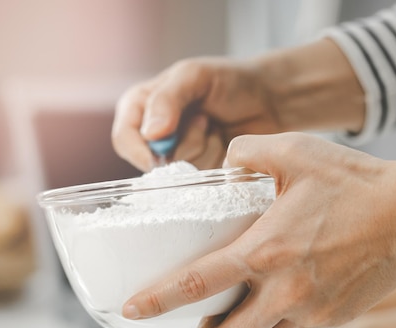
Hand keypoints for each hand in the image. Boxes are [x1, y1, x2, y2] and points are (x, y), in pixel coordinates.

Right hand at [111, 57, 283, 170]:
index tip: (163, 155)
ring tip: (216, 128)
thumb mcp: (194, 76)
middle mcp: (154, 134)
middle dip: (183, 146)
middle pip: (153, 162)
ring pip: (178, 174)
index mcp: (141, 106)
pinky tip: (224, 144)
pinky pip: (199, 182)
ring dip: (202, 152)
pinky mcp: (200, 171)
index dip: (140, 151)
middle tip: (205, 120)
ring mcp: (178, 155)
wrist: (271, 99)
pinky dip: (215, 163)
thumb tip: (150, 134)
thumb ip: (167, 99)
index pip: (124, 138)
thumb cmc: (231, 80)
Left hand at [124, 132, 395, 327]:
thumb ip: (247, 154)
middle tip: (196, 321)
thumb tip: (226, 166)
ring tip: (234, 313)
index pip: (196, 284)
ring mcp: (311, 309)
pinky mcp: (333, 316)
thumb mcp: (294, 150)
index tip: (132, 311)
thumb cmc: (355, 182)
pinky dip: (274, 325)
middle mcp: (284, 289)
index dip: (158, 301)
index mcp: (265, 250)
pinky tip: (278, 302)